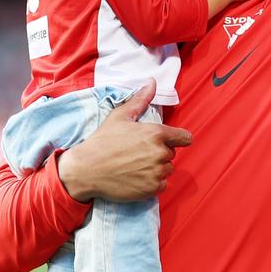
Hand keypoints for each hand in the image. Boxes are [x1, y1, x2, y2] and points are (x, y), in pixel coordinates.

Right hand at [57, 81, 191, 202]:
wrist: (85, 170)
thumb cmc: (102, 141)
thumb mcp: (120, 116)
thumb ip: (140, 100)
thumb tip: (152, 82)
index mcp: (156, 133)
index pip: (184, 138)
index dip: (177, 139)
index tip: (168, 141)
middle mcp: (160, 153)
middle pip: (171, 154)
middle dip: (159, 153)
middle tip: (138, 153)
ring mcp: (156, 172)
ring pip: (167, 169)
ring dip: (156, 169)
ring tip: (135, 166)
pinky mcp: (151, 189)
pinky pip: (162, 185)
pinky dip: (152, 183)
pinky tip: (136, 178)